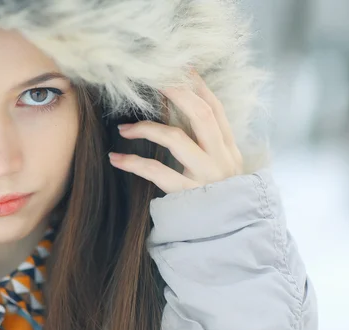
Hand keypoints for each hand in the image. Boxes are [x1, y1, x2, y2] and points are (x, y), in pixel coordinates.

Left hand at [108, 71, 243, 193]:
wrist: (231, 242)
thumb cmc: (220, 205)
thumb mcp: (223, 172)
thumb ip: (208, 149)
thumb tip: (181, 121)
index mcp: (230, 150)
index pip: (216, 109)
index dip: (198, 86)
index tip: (180, 67)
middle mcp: (222, 159)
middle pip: (201, 114)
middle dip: (176, 91)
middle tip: (151, 78)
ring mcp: (207, 178)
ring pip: (177, 139)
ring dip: (147, 128)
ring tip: (123, 128)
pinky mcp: (188, 196)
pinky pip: (158, 172)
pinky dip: (133, 163)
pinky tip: (116, 158)